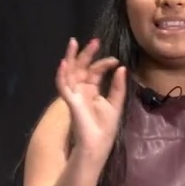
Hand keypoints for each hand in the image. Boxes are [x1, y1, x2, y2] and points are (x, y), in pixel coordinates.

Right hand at [55, 37, 126, 164]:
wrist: (97, 144)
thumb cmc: (105, 128)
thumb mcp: (115, 103)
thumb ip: (118, 86)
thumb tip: (122, 68)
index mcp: (91, 91)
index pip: (95, 72)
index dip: (104, 64)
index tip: (115, 61)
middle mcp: (81, 91)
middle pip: (80, 68)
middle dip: (86, 54)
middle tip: (95, 41)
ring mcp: (74, 95)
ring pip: (69, 72)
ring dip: (70, 57)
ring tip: (72, 42)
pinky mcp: (70, 101)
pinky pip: (63, 86)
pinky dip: (62, 75)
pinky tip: (63, 63)